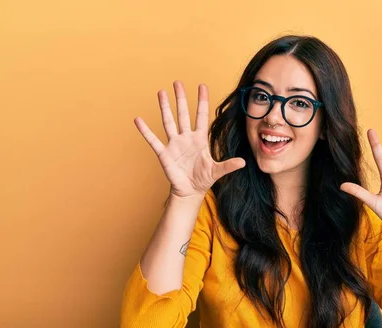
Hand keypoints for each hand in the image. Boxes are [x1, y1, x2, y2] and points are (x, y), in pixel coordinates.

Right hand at [134, 81, 245, 198]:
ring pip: (169, 122)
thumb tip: (243, 162)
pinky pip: (153, 140)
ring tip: (161, 92)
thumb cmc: (203, 179)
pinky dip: (146, 131)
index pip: (201, 116)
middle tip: (178, 82)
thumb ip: (229, 165)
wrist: (190, 191)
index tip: (202, 86)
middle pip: (183, 114)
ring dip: (165, 108)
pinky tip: (138, 120)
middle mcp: (186, 138)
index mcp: (200, 139)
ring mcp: (174, 144)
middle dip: (181, 99)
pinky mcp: (164, 154)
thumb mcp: (217, 171)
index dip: (202, 101)